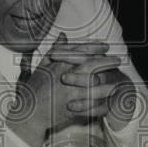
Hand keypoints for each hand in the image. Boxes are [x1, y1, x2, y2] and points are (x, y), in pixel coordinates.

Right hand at [6, 34, 122, 146]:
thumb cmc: (35, 87)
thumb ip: (55, 50)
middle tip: (118, 60)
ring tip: (117, 83)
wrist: (29, 111)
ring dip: (107, 85)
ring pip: (93, 88)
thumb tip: (63, 35)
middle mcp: (65, 77)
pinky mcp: (71, 109)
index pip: (80, 52)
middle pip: (91, 67)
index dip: (95, 47)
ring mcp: (69, 94)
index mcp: (59, 65)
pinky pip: (90, 107)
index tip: (105, 46)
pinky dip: (100, 106)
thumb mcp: (43, 65)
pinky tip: (108, 104)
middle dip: (107, 63)